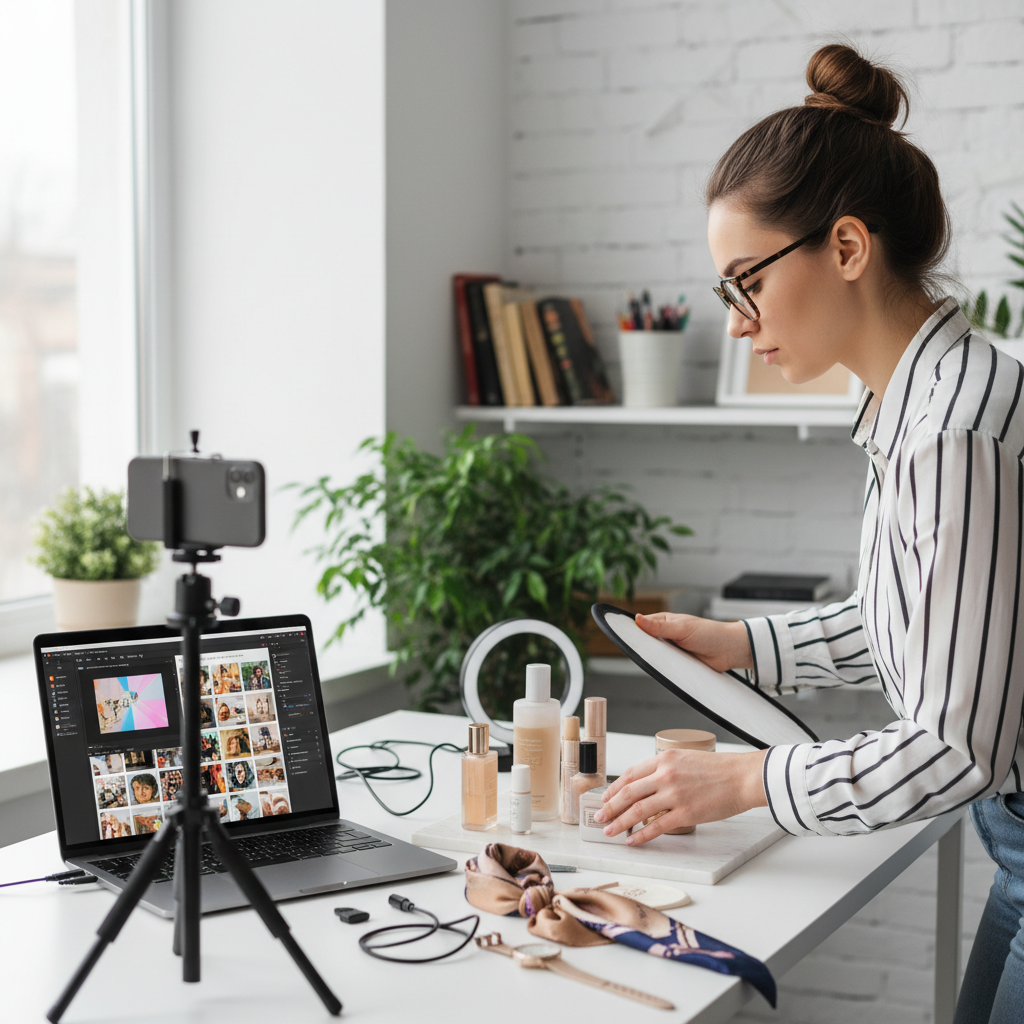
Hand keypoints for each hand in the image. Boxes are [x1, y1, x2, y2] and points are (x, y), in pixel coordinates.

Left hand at [594, 748, 767, 844]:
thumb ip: (665, 769)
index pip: (630, 774)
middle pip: (628, 792)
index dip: (614, 788)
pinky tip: (633, 840)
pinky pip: (656, 826)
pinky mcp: (685, 813)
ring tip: (610, 831)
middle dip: (610, 807)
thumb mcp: (685, 758)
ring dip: (620, 822)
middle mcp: (665, 774)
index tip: (605, 798)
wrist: (742, 777)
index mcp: (664, 758)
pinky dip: (641, 835)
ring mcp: (674, 794)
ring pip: (637, 810)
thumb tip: (646, 785)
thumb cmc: (718, 769)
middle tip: (600, 817)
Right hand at [635, 612, 752, 672]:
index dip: (633, 629)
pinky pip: (666, 666)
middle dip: (642, 647)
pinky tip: (662, 669)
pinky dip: (664, 668)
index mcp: (666, 621)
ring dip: (654, 658)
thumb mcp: (681, 628)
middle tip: (637, 652)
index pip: (643, 624)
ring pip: (655, 655)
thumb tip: (638, 619)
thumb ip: (659, 626)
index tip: (622, 635)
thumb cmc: (710, 633)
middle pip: (647, 642)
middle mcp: (667, 635)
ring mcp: (673, 649)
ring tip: (651, 661)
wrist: (729, 651)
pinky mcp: (679, 662)